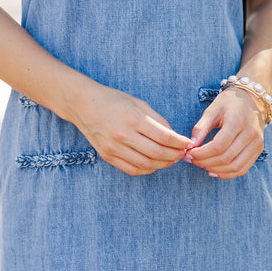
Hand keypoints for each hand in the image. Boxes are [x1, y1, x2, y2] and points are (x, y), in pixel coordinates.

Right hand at [73, 84, 190, 175]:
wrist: (83, 105)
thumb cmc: (113, 101)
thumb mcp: (138, 103)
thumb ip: (157, 120)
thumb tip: (174, 136)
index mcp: (133, 118)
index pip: (164, 137)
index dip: (180, 143)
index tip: (188, 143)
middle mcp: (123, 135)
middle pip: (157, 153)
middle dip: (175, 155)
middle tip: (183, 153)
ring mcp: (114, 147)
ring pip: (147, 164)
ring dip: (164, 164)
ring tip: (171, 159)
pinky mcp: (107, 156)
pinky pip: (132, 169)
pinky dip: (148, 169)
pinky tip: (155, 164)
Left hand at [186, 87, 265, 177]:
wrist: (252, 99)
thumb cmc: (229, 102)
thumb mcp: (212, 110)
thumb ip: (201, 128)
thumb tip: (190, 146)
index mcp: (238, 121)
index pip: (218, 146)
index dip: (202, 154)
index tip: (189, 154)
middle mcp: (250, 133)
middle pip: (226, 158)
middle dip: (205, 162)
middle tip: (191, 160)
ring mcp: (257, 143)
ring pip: (235, 167)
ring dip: (215, 169)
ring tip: (201, 164)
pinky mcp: (258, 149)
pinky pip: (243, 168)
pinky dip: (227, 173)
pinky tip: (214, 171)